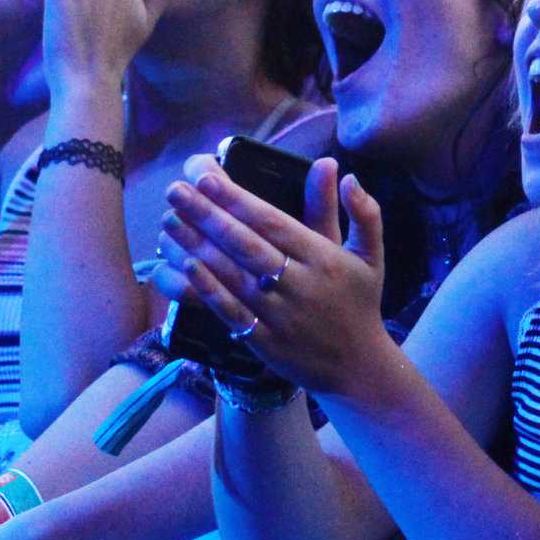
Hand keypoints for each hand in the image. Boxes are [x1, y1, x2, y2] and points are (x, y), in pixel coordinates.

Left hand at [151, 154, 396, 398]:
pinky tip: (184, 266)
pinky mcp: (264, 342)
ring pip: (232, 275)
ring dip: (197, 246)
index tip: (207, 177)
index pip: (272, 222)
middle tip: (175, 190)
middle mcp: (299, 284)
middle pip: (245, 244)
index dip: (237, 199)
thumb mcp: (370, 255)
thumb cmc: (360, 302)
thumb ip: (363, 213)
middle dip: (207, 214)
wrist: (358, 368)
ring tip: (169, 220)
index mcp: (323, 258)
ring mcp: (279, 315)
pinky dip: (207, 288)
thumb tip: (344, 172)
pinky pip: (230, 311)